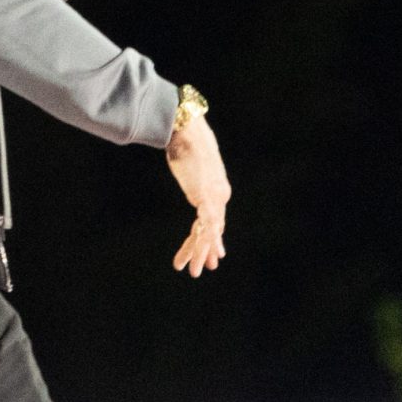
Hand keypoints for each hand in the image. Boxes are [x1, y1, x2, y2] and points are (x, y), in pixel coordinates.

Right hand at [165, 112, 230, 277]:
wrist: (188, 130)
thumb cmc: (186, 140)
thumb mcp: (188, 160)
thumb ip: (190, 166)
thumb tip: (181, 153)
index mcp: (216, 189)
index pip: (212, 220)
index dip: (209, 239)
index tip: (210, 255)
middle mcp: (219, 195)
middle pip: (211, 229)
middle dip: (205, 251)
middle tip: (201, 270)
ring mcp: (214, 196)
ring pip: (209, 231)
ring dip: (202, 252)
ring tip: (196, 271)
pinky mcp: (206, 195)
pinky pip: (208, 222)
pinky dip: (211, 238)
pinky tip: (215, 251)